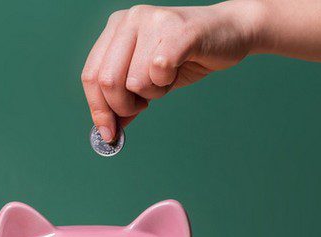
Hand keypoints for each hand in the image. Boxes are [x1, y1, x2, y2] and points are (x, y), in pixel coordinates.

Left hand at [81, 1, 264, 139]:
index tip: (108, 133)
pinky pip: (158, 71)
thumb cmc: (186, 56)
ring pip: (134, 81)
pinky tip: (177, 70)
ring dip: (152, 93)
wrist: (230, 32)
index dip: (97, 109)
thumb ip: (125, 99)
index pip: (90, 75)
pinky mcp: (178, 30)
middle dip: (123, 107)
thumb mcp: (147, 79)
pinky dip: (166, 82)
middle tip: (143, 105)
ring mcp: (153, 21)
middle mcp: (130, 19)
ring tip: (167, 78)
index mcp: (116, 28)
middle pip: (106, 81)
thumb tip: (108, 129)